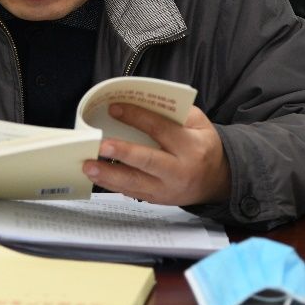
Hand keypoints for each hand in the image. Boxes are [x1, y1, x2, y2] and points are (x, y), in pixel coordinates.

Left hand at [82, 104, 229, 205]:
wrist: (217, 179)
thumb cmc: (203, 144)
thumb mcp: (198, 123)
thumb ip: (173, 113)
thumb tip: (138, 104)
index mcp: (191, 146)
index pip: (160, 129)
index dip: (136, 117)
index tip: (114, 108)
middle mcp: (179, 170)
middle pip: (147, 161)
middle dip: (122, 153)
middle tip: (100, 146)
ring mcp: (167, 189)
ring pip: (135, 183)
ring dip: (108, 175)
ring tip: (87, 166)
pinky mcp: (157, 200)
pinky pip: (131, 193)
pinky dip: (112, 185)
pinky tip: (97, 176)